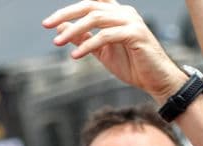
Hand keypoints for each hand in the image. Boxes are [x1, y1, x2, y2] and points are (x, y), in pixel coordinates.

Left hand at [43, 1, 186, 100]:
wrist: (156, 80)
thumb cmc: (132, 65)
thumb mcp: (101, 51)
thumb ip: (83, 38)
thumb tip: (60, 30)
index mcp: (117, 13)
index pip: (90, 4)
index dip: (69, 10)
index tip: (48, 22)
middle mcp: (124, 12)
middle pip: (90, 6)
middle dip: (65, 14)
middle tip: (46, 25)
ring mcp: (131, 21)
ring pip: (96, 18)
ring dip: (74, 30)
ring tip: (57, 43)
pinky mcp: (135, 34)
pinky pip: (106, 36)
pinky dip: (88, 44)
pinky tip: (75, 55)